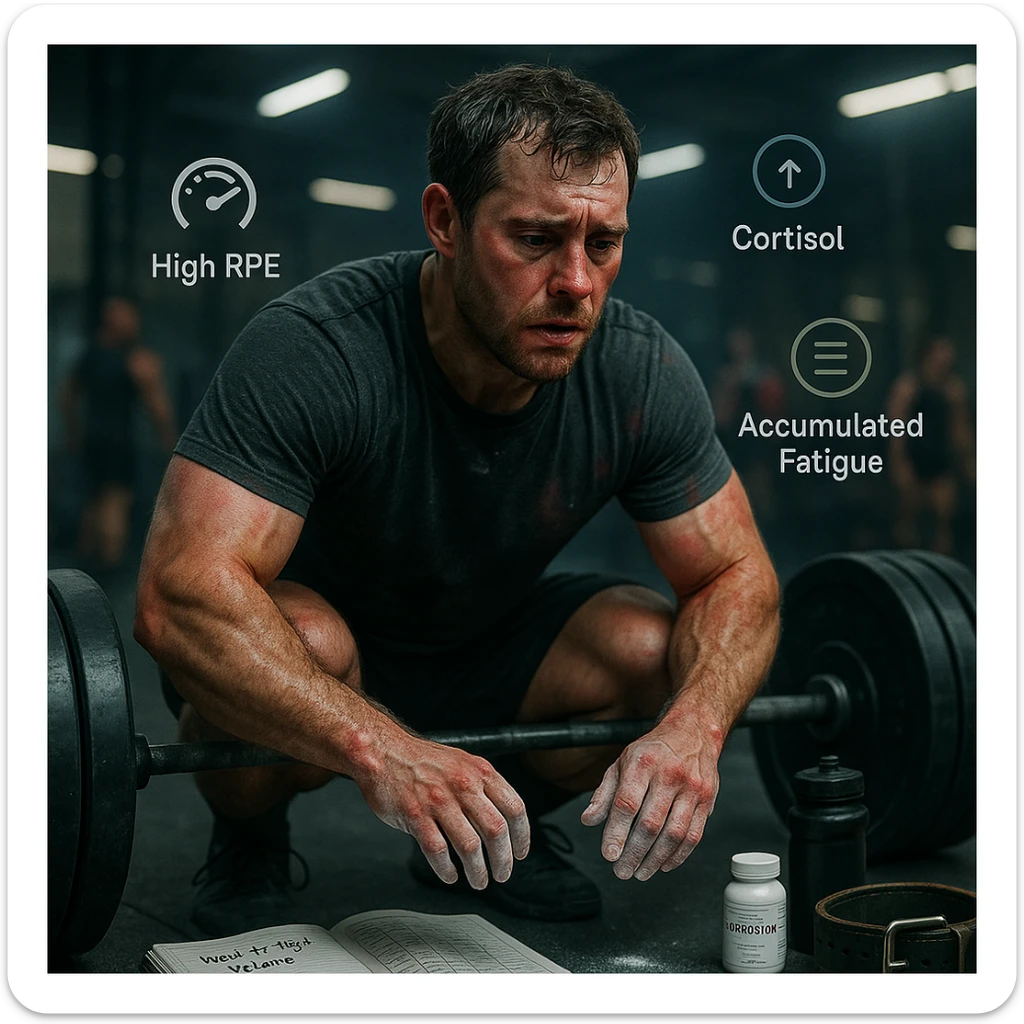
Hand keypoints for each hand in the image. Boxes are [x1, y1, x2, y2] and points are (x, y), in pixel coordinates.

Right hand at [356, 732, 529, 889]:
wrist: (383, 752)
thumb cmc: (422, 760)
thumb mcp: (463, 762)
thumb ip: (483, 786)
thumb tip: (503, 819)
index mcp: (480, 772)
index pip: (514, 808)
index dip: (521, 836)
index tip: (519, 853)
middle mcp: (463, 785)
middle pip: (496, 831)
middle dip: (503, 860)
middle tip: (502, 873)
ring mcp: (439, 801)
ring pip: (469, 846)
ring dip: (478, 870)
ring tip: (478, 880)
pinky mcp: (416, 815)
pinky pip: (438, 851)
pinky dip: (447, 869)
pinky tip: (450, 874)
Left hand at [580, 720, 719, 880]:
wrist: (693, 732)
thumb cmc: (654, 750)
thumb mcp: (622, 762)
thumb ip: (605, 792)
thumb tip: (589, 819)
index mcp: (643, 763)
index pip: (627, 803)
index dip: (616, 832)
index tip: (609, 854)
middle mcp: (669, 774)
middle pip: (650, 823)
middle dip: (634, 853)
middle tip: (622, 870)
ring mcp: (692, 788)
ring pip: (674, 833)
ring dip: (655, 859)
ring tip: (641, 871)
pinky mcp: (708, 800)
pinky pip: (694, 835)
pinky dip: (678, 855)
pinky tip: (664, 864)